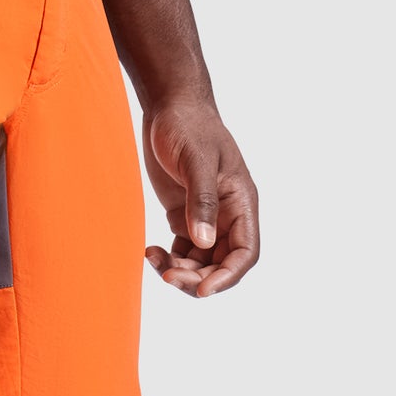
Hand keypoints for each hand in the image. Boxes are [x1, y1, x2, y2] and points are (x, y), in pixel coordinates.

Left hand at [142, 97, 258, 297]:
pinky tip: (149, 251)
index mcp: (241, 202)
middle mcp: (227, 214)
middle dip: (197, 278)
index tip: (202, 290)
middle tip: (168, 275)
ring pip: (200, 262)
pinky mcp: (184, 214)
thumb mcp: (197, 161)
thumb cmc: (189, 125)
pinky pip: (182, 249)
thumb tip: (204, 243)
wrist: (169, 105)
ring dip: (180, 270)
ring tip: (154, 260)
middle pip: (221, 264)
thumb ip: (201, 201)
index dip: (227, 277)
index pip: (246, 253)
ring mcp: (205, 216)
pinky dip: (168, 258)